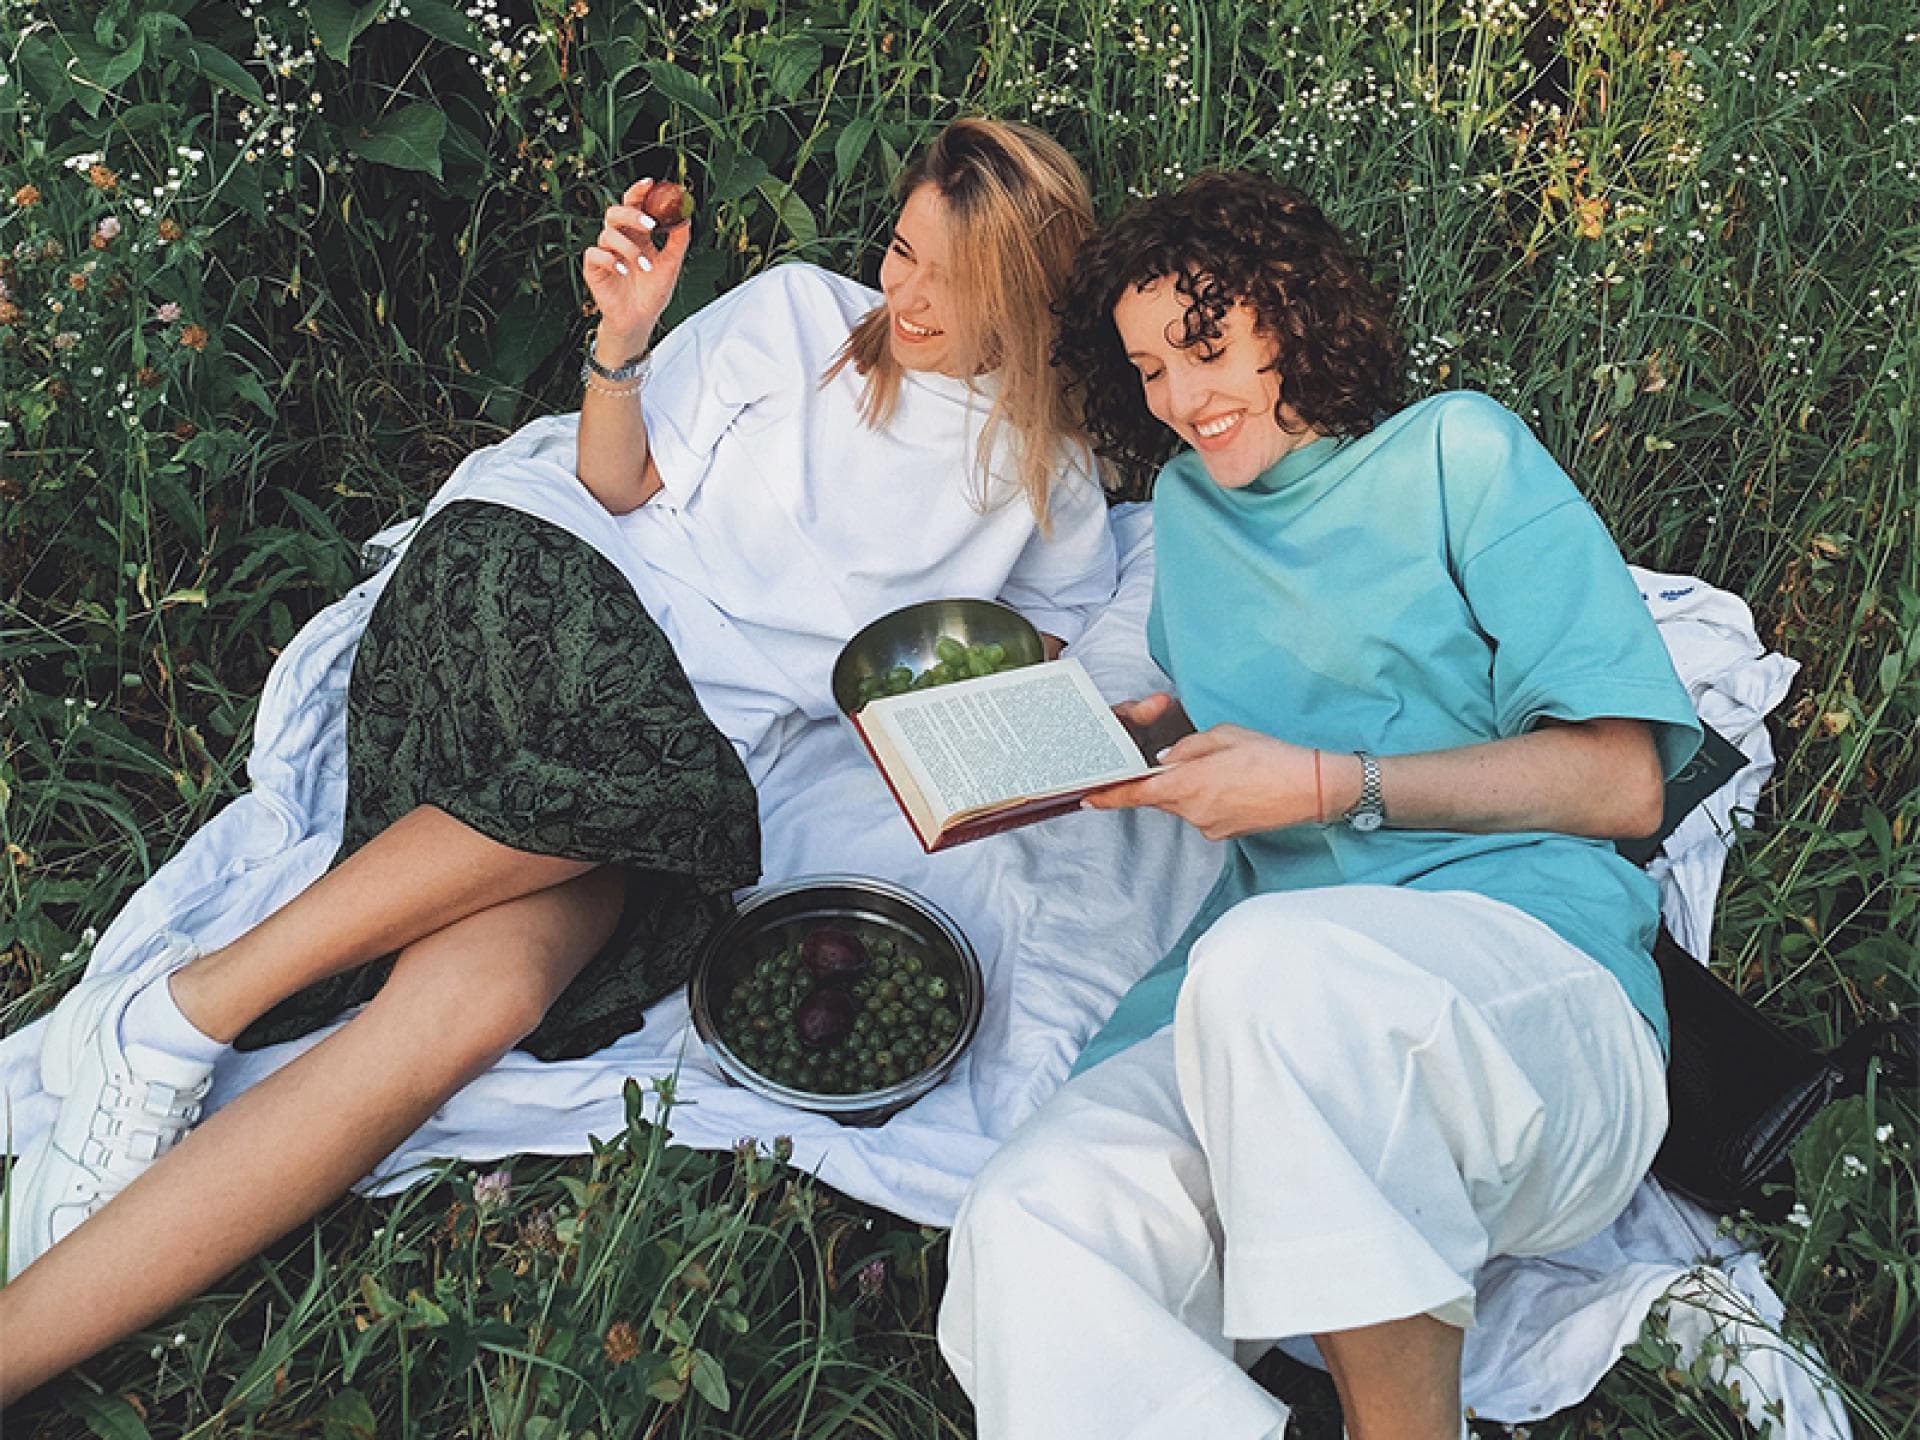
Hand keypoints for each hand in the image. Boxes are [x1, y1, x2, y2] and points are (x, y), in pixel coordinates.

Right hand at [582, 179, 692, 345]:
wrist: (639, 320)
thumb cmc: (653, 292)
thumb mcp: (671, 266)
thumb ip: (677, 242)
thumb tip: (686, 217)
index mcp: (637, 234)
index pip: (634, 205)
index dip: (639, 191)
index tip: (651, 182)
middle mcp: (618, 239)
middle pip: (615, 212)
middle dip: (632, 214)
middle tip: (651, 224)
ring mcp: (604, 252)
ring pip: (607, 234)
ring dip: (629, 248)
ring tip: (645, 267)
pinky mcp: (593, 268)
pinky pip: (595, 254)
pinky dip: (610, 260)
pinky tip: (624, 271)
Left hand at [1084, 722, 1323, 839]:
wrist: (1313, 788)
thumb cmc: (1269, 756)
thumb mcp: (1222, 736)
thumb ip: (1186, 748)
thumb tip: (1165, 761)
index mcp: (1186, 785)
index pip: (1136, 794)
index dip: (1109, 796)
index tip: (1087, 798)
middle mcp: (1192, 812)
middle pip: (1161, 798)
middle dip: (1162, 780)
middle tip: (1179, 760)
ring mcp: (1209, 826)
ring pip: (1184, 804)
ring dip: (1190, 787)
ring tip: (1224, 768)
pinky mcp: (1225, 832)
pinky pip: (1204, 813)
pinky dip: (1209, 797)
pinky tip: (1233, 783)